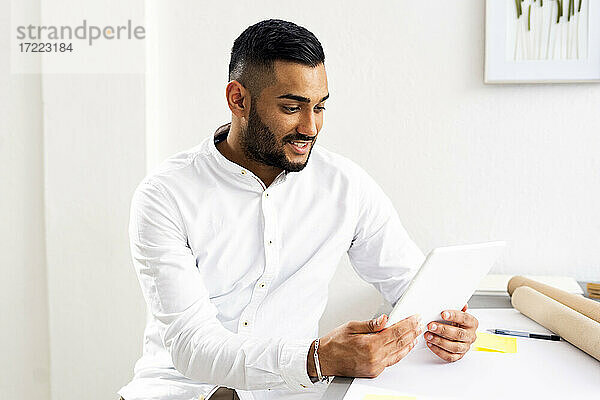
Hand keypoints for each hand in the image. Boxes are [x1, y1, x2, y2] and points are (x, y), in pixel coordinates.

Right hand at [308, 314, 423, 378]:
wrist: (324, 360)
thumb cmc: (334, 343)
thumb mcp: (351, 327)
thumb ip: (371, 324)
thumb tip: (385, 319)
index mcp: (369, 344)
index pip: (395, 332)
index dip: (408, 324)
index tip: (415, 318)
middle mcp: (374, 357)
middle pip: (400, 342)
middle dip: (412, 332)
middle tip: (420, 323)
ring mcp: (375, 366)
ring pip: (399, 353)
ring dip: (409, 342)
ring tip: (416, 334)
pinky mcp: (374, 371)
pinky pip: (392, 361)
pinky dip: (401, 352)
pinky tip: (405, 347)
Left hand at [424, 305, 477, 361]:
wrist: (458, 334)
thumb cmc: (456, 322)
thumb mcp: (457, 312)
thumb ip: (457, 307)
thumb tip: (460, 302)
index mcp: (471, 323)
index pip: (464, 319)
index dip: (454, 316)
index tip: (443, 313)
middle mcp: (470, 335)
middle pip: (459, 334)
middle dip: (443, 330)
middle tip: (431, 326)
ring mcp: (465, 347)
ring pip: (454, 347)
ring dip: (439, 341)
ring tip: (428, 335)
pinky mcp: (459, 356)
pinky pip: (450, 356)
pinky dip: (439, 351)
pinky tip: (431, 344)